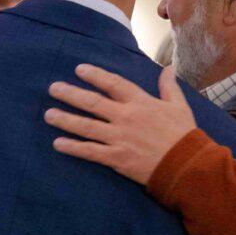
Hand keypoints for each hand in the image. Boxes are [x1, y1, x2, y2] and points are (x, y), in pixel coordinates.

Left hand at [44, 64, 197, 184]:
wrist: (187, 166)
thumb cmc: (184, 135)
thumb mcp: (179, 106)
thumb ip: (168, 87)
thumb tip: (168, 68)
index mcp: (140, 102)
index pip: (113, 83)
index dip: (95, 75)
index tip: (79, 69)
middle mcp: (126, 117)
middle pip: (93, 103)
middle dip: (71, 94)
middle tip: (53, 88)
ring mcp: (119, 138)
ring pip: (86, 126)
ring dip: (65, 119)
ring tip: (48, 114)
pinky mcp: (117, 158)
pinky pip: (90, 151)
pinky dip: (73, 147)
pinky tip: (58, 143)